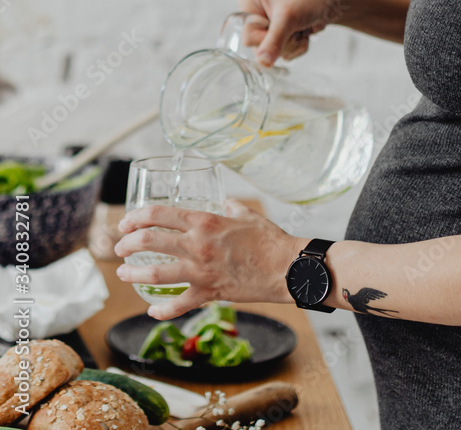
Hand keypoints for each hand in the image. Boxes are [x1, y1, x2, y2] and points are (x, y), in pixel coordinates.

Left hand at [114, 198, 306, 319]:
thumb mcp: (248, 215)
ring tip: (123, 273)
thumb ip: (232, 208)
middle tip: (120, 247)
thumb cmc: (270, 240)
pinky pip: (178, 305)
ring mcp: (201, 271)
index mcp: (205, 221)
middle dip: (128, 244)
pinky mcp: (209, 293)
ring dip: (134, 274)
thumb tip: (226, 204)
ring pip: (156, 274)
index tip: (126, 222)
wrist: (286, 268)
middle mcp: (197, 245)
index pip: (159, 214)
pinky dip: (162, 310)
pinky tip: (152, 311)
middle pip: (149, 241)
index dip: (136, 217)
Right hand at [236, 0, 350, 66]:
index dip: (266, 37)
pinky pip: (284, 54)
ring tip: (301, 26)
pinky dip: (297, 47)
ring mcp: (267, 26)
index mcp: (249, 2)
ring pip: (273, 53)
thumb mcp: (288, 18)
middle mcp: (255, 14)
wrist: (332, 0)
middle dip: (283, 41)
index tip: (282, 24)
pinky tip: (304, 32)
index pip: (247, 36)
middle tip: (295, 26)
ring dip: (293, 44)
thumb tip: (262, 63)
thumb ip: (273, 41)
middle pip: (259, 47)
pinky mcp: (280, 36)